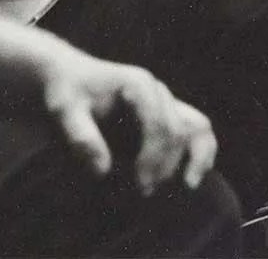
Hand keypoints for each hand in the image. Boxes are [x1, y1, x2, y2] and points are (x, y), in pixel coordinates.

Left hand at [42, 55, 216, 193]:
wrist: (69, 76)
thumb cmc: (67, 92)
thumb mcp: (65, 111)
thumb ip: (81, 136)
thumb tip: (103, 170)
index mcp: (137, 83)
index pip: (159, 125)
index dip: (153, 158)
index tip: (139, 184)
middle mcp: (156, 89)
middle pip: (177, 131)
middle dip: (164, 164)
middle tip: (144, 191)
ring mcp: (163, 99)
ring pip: (196, 126)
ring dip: (192, 159)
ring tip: (183, 186)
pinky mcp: (165, 112)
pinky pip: (197, 127)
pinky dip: (202, 150)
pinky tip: (192, 176)